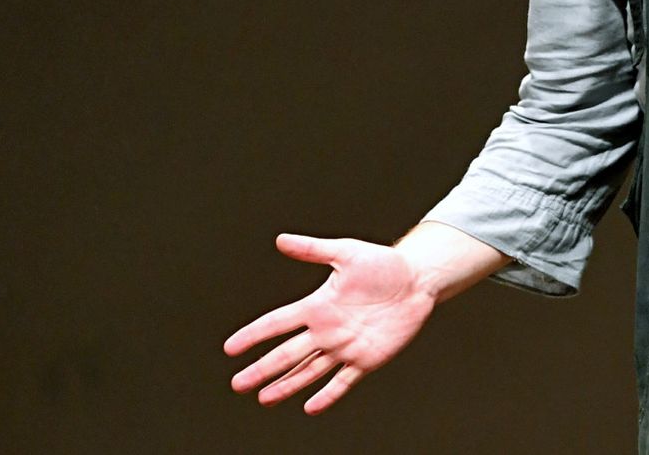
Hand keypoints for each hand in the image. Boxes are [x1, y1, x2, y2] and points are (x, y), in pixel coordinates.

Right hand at [224, 233, 435, 413]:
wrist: (418, 280)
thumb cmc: (384, 263)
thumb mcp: (347, 252)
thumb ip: (314, 250)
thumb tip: (281, 240)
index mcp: (318, 305)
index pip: (278, 322)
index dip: (254, 334)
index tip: (230, 348)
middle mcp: (326, 329)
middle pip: (287, 353)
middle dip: (263, 368)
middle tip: (238, 384)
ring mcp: (345, 347)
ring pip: (309, 371)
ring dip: (287, 385)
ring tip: (265, 398)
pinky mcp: (366, 359)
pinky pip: (343, 381)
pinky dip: (328, 395)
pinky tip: (311, 406)